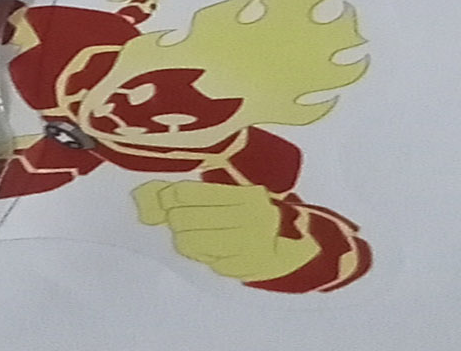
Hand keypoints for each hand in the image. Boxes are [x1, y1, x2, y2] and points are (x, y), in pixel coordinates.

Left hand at [132, 180, 316, 283]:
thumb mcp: (242, 191)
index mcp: (245, 194)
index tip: (162, 198)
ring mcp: (248, 247)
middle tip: (175, 218)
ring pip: (193, 243)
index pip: (188, 193)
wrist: (307, 245)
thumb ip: (203, 190)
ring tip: (187, 234)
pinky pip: (210, 263)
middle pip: (185, 219)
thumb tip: (154, 194)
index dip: (167, 196)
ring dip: (184, 238)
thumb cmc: (265, 211)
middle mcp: (248, 220)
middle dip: (173, 219)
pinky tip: (208, 248)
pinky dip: (203, 256)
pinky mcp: (248, 269)